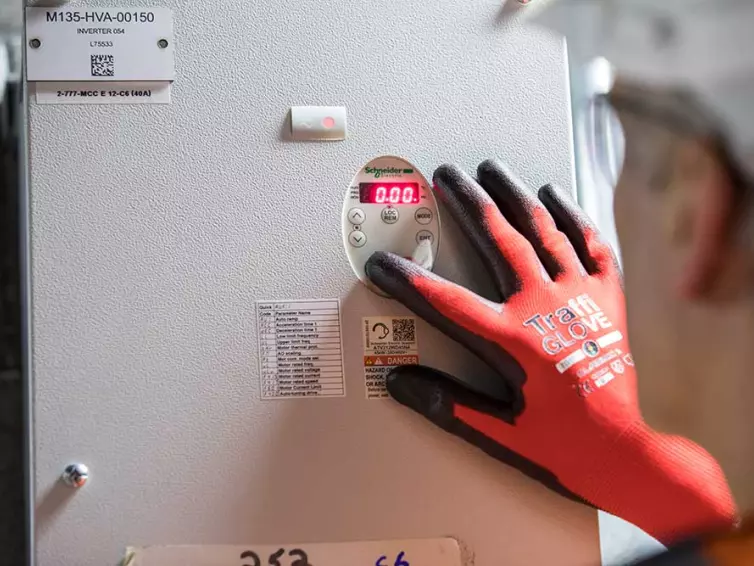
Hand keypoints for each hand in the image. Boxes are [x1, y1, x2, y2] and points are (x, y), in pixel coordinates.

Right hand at [365, 160, 735, 543]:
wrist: (623, 450)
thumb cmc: (563, 443)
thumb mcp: (499, 432)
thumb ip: (447, 405)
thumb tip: (401, 383)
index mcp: (512, 339)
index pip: (446, 300)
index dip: (407, 279)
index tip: (382, 262)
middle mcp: (545, 307)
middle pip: (499, 240)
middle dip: (468, 202)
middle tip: (448, 175)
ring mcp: (580, 297)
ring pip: (544, 230)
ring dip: (515, 196)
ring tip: (494, 169)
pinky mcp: (607, 298)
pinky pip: (591, 244)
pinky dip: (573, 216)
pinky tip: (556, 196)